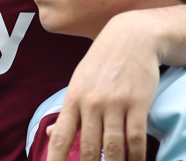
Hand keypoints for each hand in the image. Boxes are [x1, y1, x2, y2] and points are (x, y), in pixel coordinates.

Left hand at [45, 12, 160, 160]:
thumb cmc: (102, 62)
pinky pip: (136, 138)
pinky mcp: (138, 103)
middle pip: (88, 148)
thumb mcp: (78, 82)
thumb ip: (66, 111)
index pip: (59, 137)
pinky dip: (137, 157)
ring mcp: (114, 103)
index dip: (54, 160)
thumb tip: (48, 133)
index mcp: (73, 99)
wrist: (132, 37)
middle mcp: (91, 103)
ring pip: (113, 147)